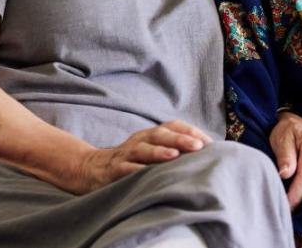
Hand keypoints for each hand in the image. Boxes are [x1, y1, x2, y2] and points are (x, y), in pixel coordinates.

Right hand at [69, 120, 210, 194]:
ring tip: (174, 156)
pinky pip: (125, 169)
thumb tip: (204, 155)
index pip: (173, 126)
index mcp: (151, 135)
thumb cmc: (130, 162)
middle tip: (198, 146)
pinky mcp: (114, 169)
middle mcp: (140, 140)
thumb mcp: (149, 152)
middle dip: (180, 139)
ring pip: (143, 149)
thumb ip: (171, 150)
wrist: (91, 168)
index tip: (209, 142)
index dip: (190, 131)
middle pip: (161, 135)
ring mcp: (126, 154)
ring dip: (159, 152)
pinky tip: (145, 175)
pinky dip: (136, 171)